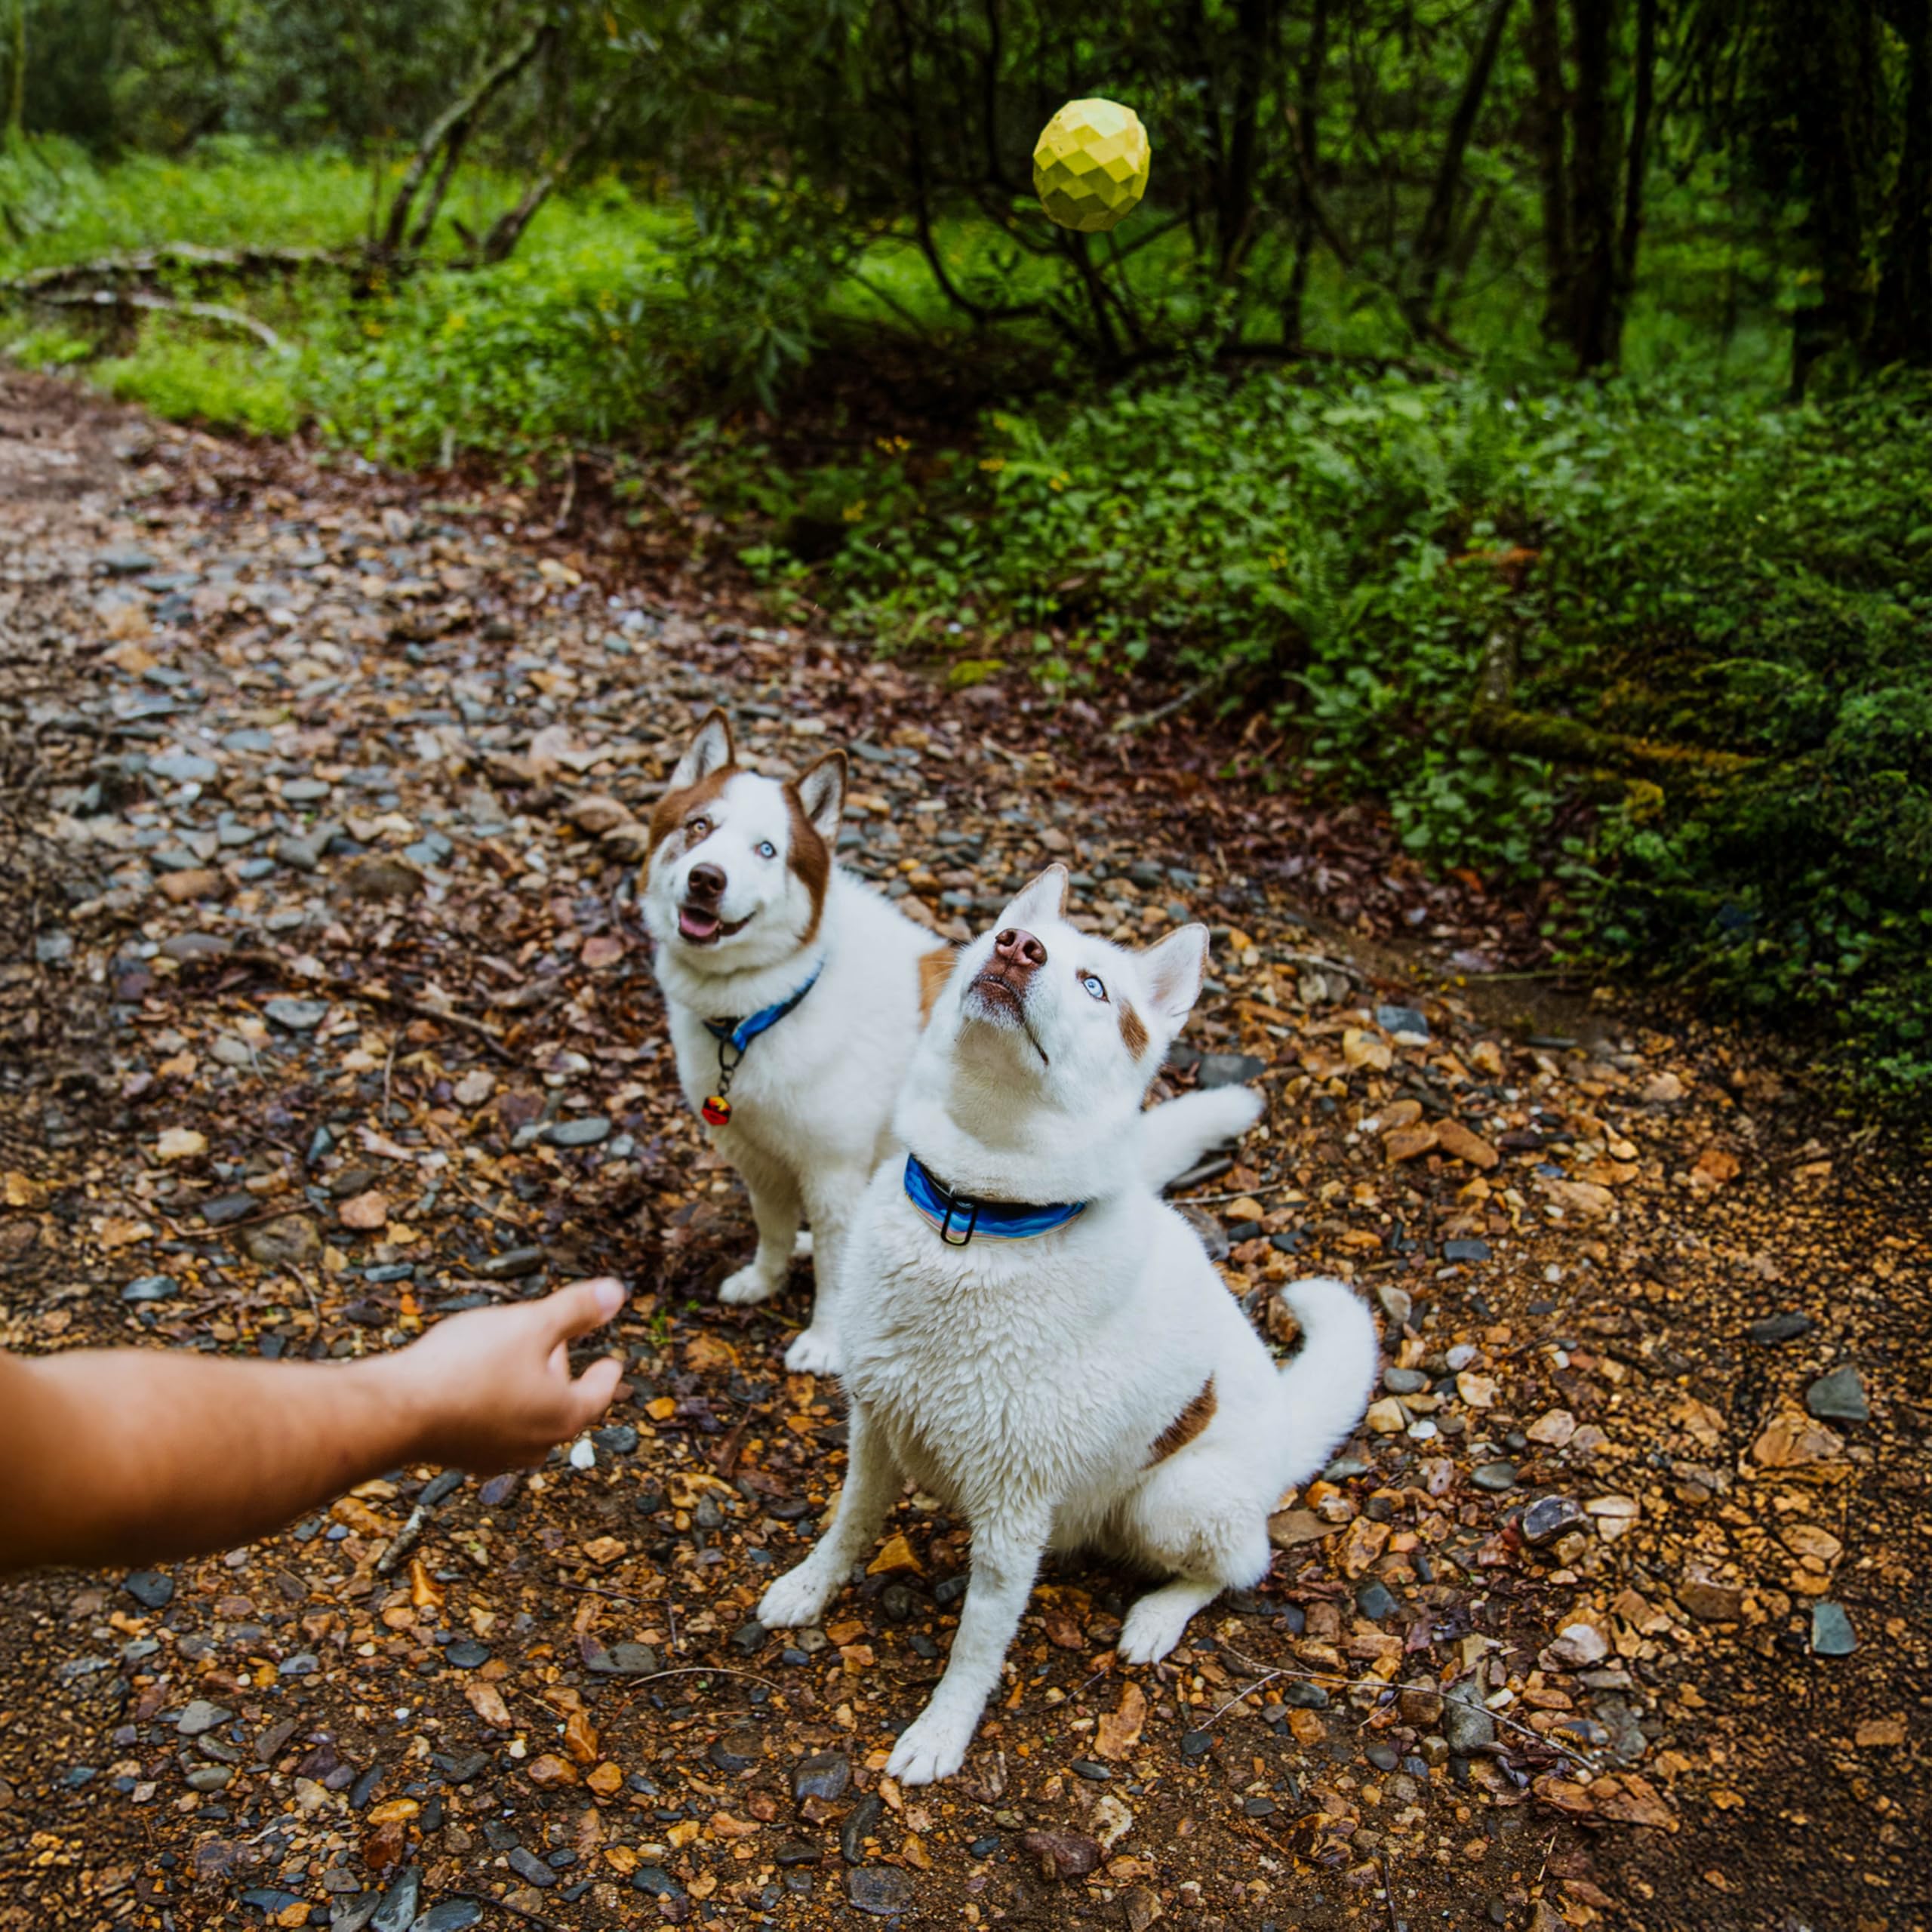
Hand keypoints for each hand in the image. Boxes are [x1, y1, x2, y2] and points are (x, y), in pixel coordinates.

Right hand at [386, 1277, 627, 1472]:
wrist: (396, 1411)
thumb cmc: (467, 1366)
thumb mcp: (531, 1324)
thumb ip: (576, 1310)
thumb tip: (616, 1294)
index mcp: (564, 1416)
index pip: (599, 1392)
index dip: (606, 1372)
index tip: (611, 1363)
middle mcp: (536, 1445)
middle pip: (561, 1403)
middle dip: (556, 1370)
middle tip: (547, 1339)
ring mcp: (497, 1456)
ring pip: (525, 1416)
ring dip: (523, 1386)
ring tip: (507, 1355)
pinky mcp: (462, 1457)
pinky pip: (491, 1425)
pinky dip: (492, 1401)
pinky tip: (471, 1380)